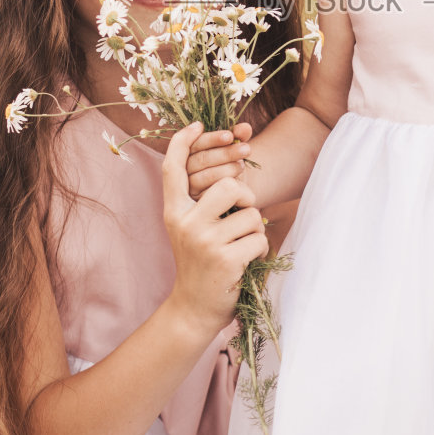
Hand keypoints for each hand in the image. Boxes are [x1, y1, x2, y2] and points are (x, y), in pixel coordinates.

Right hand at [162, 124, 267, 336]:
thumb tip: (231, 170)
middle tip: (242, 215)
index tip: (197, 125)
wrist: (193, 308)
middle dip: (245, 197)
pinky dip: (260, 250)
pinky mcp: (225, 259)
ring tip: (242, 246)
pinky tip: (246, 262)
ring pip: (251, 213)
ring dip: (255, 229)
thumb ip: (200, 202)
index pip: (173, 169)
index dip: (183, 142)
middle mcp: (185, 223)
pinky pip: (259, 238)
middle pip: (228, 184)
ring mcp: (204, 241)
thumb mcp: (189, 230)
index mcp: (174, 212)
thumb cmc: (199, 263)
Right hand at [185, 121, 253, 196]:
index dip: (211, 139)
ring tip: (242, 165)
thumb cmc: (232, 167)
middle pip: (199, 160)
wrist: (236, 196)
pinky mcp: (199, 206)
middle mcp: (184, 173)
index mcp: (188, 155)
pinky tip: (241, 184)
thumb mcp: (236, 150)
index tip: (230, 136)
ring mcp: (189, 191)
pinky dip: (228, 187)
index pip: (193, 144)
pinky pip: (211, 195)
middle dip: (225, 152)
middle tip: (246, 149)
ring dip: (227, 169)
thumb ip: (239, 136)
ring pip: (204, 177)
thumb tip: (245, 128)